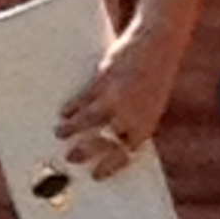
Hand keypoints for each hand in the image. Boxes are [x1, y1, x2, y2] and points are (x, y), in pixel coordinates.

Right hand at [56, 19, 173, 179]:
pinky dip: (71, 108)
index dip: (109, 167)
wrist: (160, 43)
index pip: (125, 155)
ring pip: (86, 120)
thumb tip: (111, 135)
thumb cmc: (156, 75)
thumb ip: (133, 120)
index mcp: (145, 125)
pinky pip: (82, 99)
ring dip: (70, 129)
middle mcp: (130, 115)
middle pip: (101, 142)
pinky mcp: (103, 80)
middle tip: (71, 157)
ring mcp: (115, 98)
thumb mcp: (150, 103)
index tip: (96, 175)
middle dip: (84, 152)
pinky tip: (64, 112)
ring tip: (60, 132)